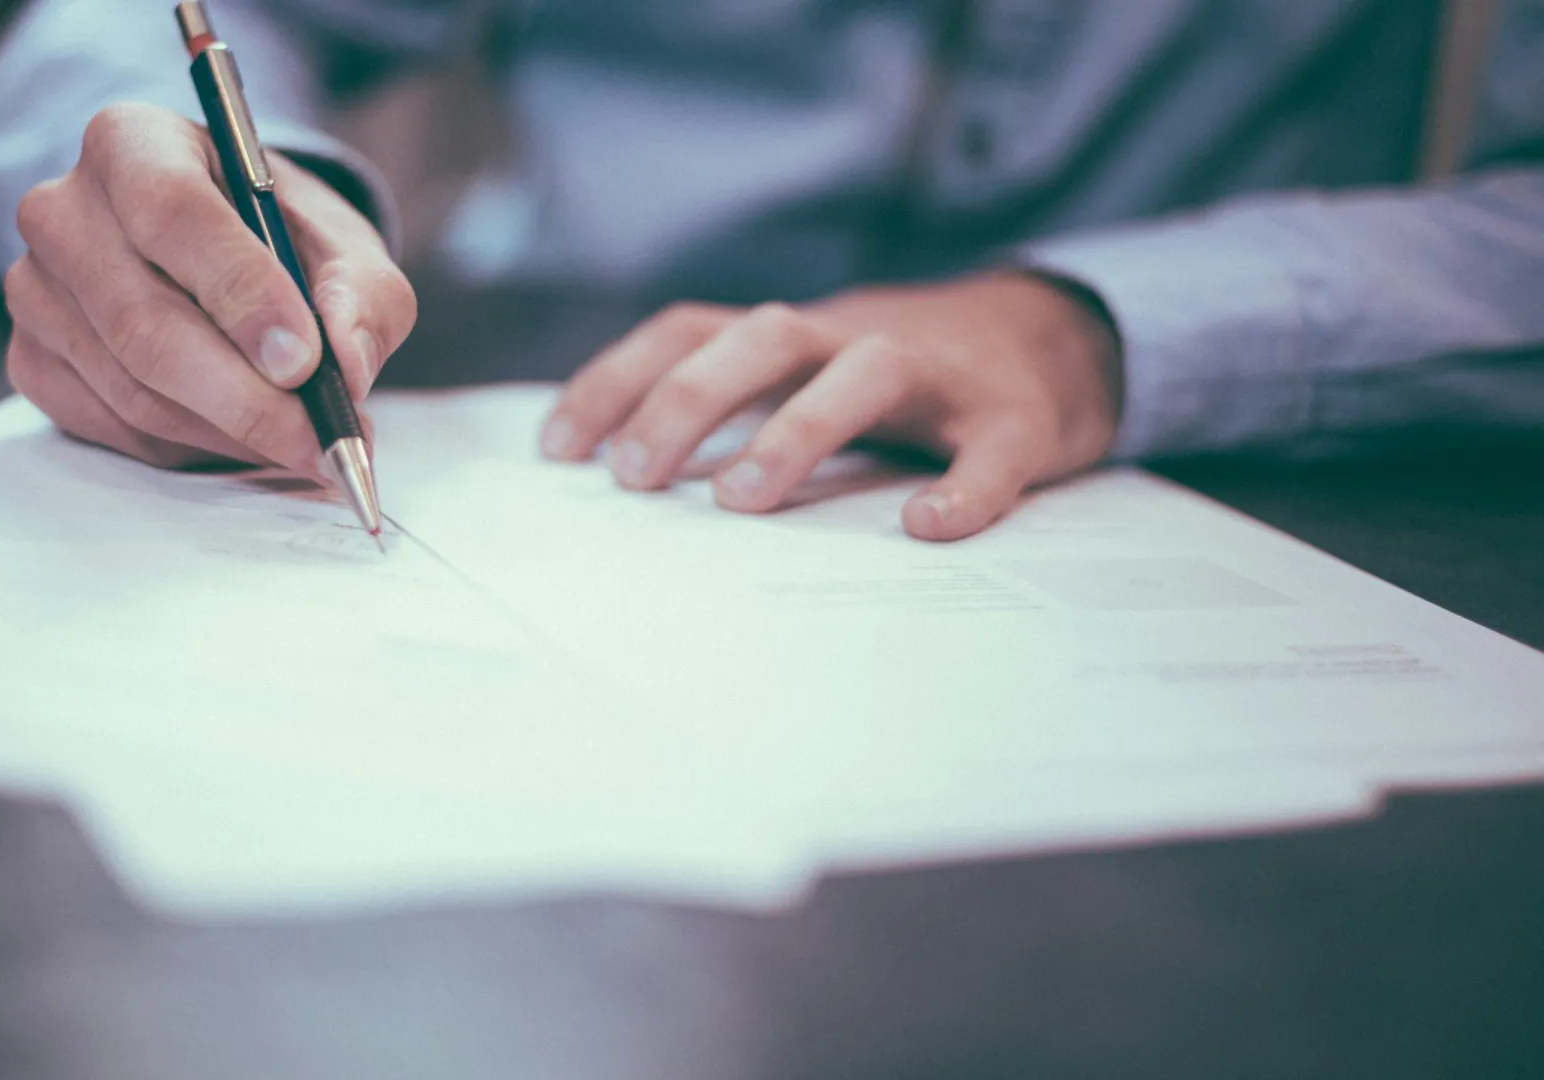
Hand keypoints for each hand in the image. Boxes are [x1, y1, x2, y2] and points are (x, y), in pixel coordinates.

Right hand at [3, 103, 415, 471]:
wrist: (220, 256)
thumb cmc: (279, 239)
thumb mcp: (342, 246)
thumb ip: (362, 296)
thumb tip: (348, 366)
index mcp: (132, 143)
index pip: (173, 213)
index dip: (241, 293)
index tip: (304, 361)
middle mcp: (62, 210)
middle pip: (145, 323)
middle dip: (247, 398)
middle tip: (321, 440)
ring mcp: (34, 290)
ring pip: (133, 389)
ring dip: (230, 433)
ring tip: (303, 444)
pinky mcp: (31, 359)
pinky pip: (114, 427)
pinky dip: (191, 448)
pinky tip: (241, 437)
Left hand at [538, 272, 1123, 539]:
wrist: (1055, 342)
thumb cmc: (898, 381)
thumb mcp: (806, 376)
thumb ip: (731, 410)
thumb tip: (618, 480)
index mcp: (794, 336)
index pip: (690, 331)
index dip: (618, 379)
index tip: (557, 450)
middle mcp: (855, 338)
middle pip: (763, 337)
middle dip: (689, 399)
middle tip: (634, 478)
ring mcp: (939, 375)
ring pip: (865, 373)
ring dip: (797, 428)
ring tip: (742, 500)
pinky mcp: (1016, 419)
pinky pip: (991, 450)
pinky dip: (964, 487)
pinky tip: (928, 527)